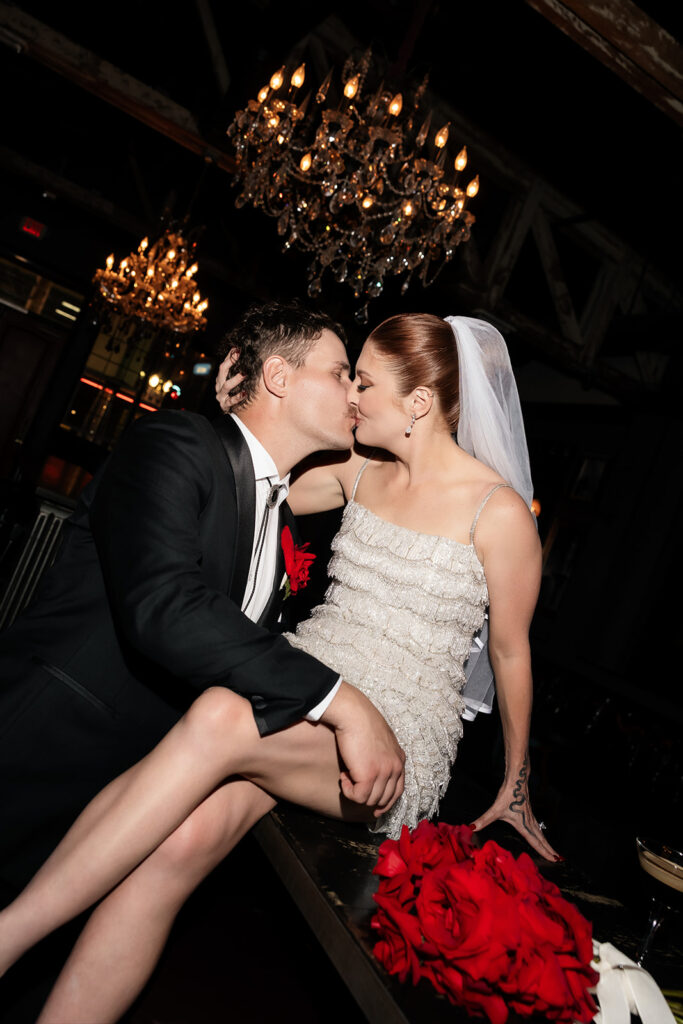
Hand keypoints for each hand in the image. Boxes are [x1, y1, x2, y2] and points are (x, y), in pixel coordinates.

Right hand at [215, 348, 245, 412]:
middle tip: (240, 357)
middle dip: (230, 363)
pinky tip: (245, 393)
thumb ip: (240, 371)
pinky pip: (231, 401)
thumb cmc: (235, 395)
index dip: (230, 356)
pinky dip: (238, 397)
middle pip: (222, 372)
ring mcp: (221, 396)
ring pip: (226, 386)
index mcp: (221, 379)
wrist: (232, 416)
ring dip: (235, 379)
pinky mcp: (225, 406)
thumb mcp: (236, 383)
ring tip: (245, 374)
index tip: (238, 349)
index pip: (224, 365)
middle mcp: (219, 386)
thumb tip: (246, 357)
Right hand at [321, 681, 404, 814]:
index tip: (375, 808)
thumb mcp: (381, 739)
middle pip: (384, 799)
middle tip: (353, 788)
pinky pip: (358, 796)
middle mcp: (395, 767)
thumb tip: (374, 769)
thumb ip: (383, 755)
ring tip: (347, 774)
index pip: (398, 791)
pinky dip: (348, 790)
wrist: (353, 714)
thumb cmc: (362, 721)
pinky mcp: (369, 776)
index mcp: (399, 759)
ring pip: (370, 800)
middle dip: (369, 799)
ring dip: (355, 791)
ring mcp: (384, 773)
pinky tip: (343, 775)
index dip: (386, 803)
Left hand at [470, 762, 560, 861]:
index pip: (536, 842)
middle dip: (550, 850)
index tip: (554, 860)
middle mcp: (529, 822)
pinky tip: (540, 836)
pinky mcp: (529, 812)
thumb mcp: (495, 809)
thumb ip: (483, 820)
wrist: (517, 779)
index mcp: (524, 825)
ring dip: (547, 843)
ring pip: (541, 833)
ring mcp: (530, 817)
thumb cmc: (507, 795)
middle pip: (542, 839)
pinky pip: (538, 827)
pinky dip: (542, 835)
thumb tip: (471, 828)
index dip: (544, 852)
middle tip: (559, 860)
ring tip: (554, 852)